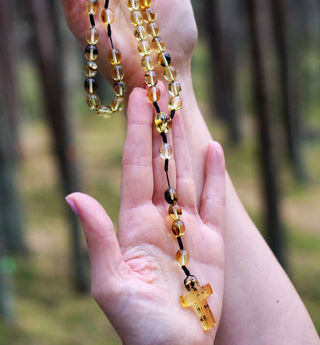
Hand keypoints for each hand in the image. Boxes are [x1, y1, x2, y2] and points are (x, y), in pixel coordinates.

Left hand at [66, 88, 224, 343]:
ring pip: (185, 172)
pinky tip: (213, 148)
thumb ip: (98, 236)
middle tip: (160, 87)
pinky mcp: (212, 239)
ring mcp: (188, 225)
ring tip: (181, 108)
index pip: (136, 166)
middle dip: (160, 125)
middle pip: (161, 161)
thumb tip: (73, 196)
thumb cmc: (139, 325)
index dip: (137, 132)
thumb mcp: (110, 283)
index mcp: (134, 222)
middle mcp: (160, 216)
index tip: (138, 100)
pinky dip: (215, 174)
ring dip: (184, 139)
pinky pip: (214, 199)